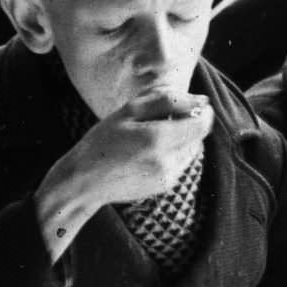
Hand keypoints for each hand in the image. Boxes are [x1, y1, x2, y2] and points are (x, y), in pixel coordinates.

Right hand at [35, 90, 212, 259]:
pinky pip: (181, 163)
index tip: (191, 104)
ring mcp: (168, 177)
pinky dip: (172, 153)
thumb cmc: (101, 141)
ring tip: (152, 135)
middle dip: (188, 123)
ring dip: (181, 138)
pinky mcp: (165, 186)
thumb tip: (201, 100)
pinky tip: (147, 151)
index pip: (202, 123)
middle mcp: (167, 162)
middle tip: (162, 118)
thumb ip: (167, 101)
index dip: (202, 111)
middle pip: (198, 136)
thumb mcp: (128, 112)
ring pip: (191, 150)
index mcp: (157, 139)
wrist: (83, 182)